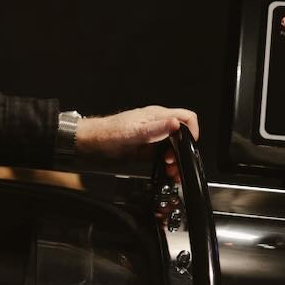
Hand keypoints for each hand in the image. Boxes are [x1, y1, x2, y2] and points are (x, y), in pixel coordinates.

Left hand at [76, 106, 199, 160]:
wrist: (92, 142)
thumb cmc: (109, 133)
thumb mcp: (135, 132)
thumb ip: (157, 128)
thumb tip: (176, 123)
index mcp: (157, 115)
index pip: (186, 117)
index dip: (192, 130)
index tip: (190, 146)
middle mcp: (157, 124)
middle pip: (181, 134)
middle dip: (183, 150)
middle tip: (175, 162)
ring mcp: (152, 136)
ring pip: (173, 146)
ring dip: (175, 159)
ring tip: (171, 169)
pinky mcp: (146, 147)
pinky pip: (162, 154)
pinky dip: (166, 163)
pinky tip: (165, 170)